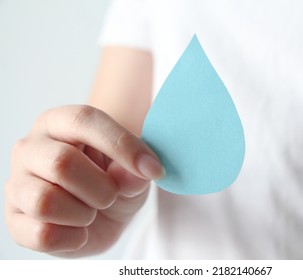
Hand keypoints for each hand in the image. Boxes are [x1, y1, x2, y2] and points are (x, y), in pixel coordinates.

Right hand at [4, 105, 163, 256]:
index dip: (121, 144)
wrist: (101, 215)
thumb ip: (136, 172)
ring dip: (83, 214)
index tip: (153, 169)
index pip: (84, 120)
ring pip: (45, 201)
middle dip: (101, 188)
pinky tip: (79, 230)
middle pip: (61, 163)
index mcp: (60, 123)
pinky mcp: (16, 220)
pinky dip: (73, 238)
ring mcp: (18, 184)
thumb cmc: (114, 182)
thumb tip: (140, 172)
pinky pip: (43, 234)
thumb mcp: (134, 174)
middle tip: (111, 196)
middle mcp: (32, 148)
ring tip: (91, 212)